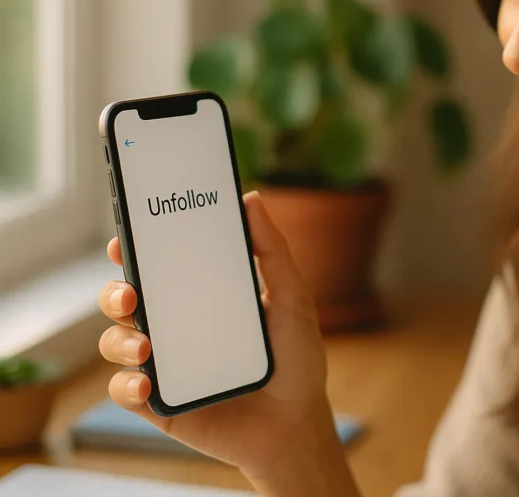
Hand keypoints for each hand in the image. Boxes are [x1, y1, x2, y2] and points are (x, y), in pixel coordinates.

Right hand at [97, 191, 348, 489]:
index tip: (125, 239)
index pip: (158, 266)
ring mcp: (164, 364)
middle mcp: (175, 326)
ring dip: (120, 341)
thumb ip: (273, 253)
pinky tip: (147, 384)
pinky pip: (126, 391)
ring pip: (116, 342)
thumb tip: (251, 200)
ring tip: (146, 348)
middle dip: (115, 293)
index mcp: (201, 297)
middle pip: (125, 300)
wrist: (297, 423)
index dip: (133, 249)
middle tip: (131, 296)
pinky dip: (128, 386)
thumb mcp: (292, 300)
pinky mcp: (159, 404)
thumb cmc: (296, 359)